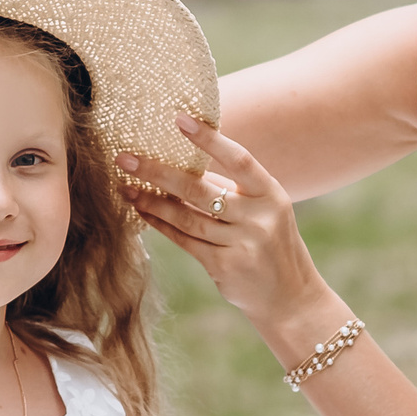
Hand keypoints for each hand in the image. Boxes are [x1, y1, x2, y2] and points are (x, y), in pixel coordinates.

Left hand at [120, 116, 330, 327]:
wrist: (290, 296)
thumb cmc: (269, 243)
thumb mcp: (263, 211)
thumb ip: (229, 188)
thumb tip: (179, 162)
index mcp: (271, 194)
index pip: (239, 159)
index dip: (209, 139)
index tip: (179, 119)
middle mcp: (259, 218)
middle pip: (201, 190)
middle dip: (159, 173)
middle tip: (126, 159)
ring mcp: (243, 244)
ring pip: (187, 218)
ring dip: (153, 202)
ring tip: (126, 187)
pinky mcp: (225, 267)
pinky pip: (185, 241)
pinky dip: (161, 225)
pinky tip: (143, 212)